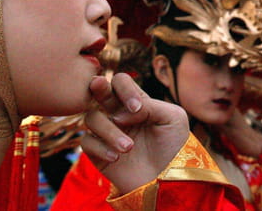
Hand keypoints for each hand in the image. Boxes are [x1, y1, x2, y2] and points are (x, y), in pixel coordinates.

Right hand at [81, 73, 189, 192]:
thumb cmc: (175, 146)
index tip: (136, 107)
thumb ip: (150, 106)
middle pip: (99, 91)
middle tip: (99, 85)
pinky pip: (87, 142)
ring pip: (91, 118)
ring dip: (110, 131)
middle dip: (99, 87)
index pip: (121, 82)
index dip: (125, 89)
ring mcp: (107, 132)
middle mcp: (118, 113)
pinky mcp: (98, 153)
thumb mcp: (173, 118)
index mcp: (136, 102)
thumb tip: (118, 113)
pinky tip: (116, 158)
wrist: (168, 180)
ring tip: (129, 147)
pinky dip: (101, 148)